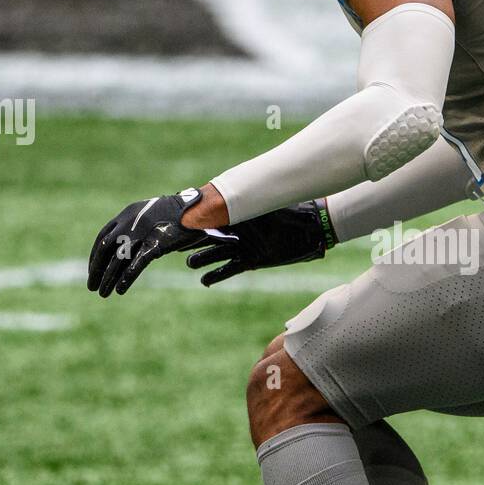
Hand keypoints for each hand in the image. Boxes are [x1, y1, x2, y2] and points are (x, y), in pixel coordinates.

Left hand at [88, 188, 210, 296]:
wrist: (199, 208)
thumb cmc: (180, 214)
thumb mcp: (153, 215)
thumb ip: (140, 228)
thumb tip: (133, 245)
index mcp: (128, 213)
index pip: (103, 237)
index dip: (95, 256)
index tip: (93, 270)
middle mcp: (130, 222)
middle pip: (105, 249)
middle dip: (96, 269)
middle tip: (92, 286)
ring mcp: (142, 233)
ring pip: (117, 259)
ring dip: (108, 278)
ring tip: (103, 293)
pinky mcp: (156, 244)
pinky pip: (136, 264)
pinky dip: (126, 278)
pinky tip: (120, 290)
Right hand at [186, 201, 333, 287]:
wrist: (313, 227)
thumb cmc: (290, 211)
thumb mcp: (260, 207)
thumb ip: (236, 206)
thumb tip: (210, 203)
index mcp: (235, 213)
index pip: (206, 218)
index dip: (190, 222)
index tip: (172, 225)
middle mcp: (236, 229)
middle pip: (206, 236)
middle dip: (189, 240)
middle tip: (170, 245)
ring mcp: (242, 245)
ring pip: (214, 254)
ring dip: (201, 259)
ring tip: (190, 263)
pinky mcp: (252, 260)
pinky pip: (229, 269)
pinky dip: (216, 275)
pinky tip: (204, 280)